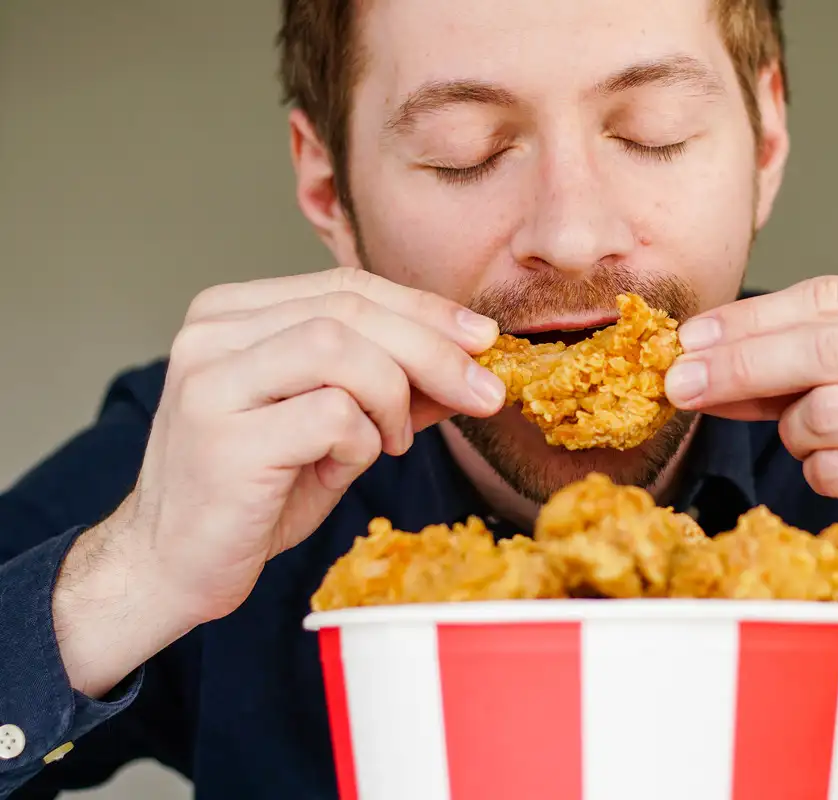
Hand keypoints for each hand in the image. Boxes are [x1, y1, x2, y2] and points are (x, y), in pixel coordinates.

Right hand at [55, 268, 505, 695]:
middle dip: (433, 350)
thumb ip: (389, 385)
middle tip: (483, 391)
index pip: (345, 285)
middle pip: (349, 310)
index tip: (483, 339)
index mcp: (232, 314)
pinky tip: (346, 466)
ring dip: (393, 396)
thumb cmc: (255, 492)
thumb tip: (469, 362)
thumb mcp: (331, 425)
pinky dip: (362, 441)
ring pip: (340, 348)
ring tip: (392, 442)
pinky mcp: (224, 439)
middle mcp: (211, 334)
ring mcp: (210, 382)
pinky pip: (331, 415)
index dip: (423, 308)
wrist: (172, 565)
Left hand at [665, 269, 837, 594]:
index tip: (689, 339)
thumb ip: (804, 355)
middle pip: (821, 350)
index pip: (828, 298)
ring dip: (797, 433)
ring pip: (825, 413)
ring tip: (816, 440)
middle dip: (739, 367)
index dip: (749, 320)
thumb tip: (700, 358)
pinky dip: (821, 472)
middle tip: (681, 385)